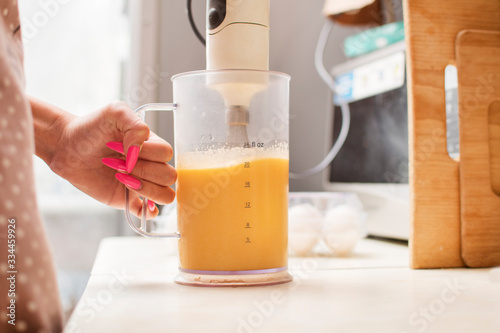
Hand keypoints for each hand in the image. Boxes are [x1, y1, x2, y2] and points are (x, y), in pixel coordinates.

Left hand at [44, 101, 175, 217]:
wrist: (66, 146)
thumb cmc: (91, 127)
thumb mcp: (115, 112)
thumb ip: (135, 125)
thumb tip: (139, 152)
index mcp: (152, 145)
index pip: (166, 153)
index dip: (146, 153)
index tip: (119, 147)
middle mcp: (151, 164)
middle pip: (169, 176)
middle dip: (142, 170)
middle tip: (118, 164)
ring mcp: (142, 183)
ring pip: (165, 195)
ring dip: (145, 189)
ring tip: (121, 178)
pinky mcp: (128, 200)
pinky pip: (150, 212)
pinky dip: (149, 212)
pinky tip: (136, 202)